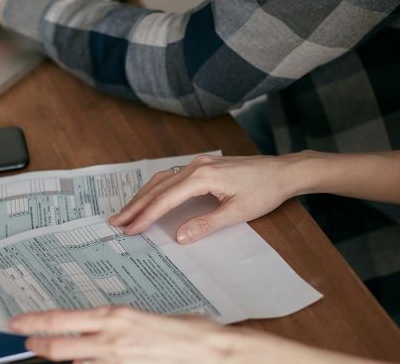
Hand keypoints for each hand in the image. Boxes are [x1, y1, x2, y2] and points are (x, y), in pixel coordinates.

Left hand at [9, 306, 233, 363]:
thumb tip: (98, 328)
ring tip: (49, 349)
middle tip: (25, 340)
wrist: (204, 350)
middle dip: (36, 344)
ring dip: (58, 356)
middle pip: (59, 346)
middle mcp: (111, 339)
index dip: (34, 323)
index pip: (62, 321)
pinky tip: (81, 361)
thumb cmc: (181, 328)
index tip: (17, 323)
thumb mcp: (141, 317)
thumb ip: (116, 324)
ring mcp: (116, 359)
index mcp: (114, 317)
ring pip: (73, 360)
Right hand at [109, 154, 307, 243]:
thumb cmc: (264, 190)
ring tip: (126, 212)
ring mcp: (198, 163)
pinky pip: (172, 177)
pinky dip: (156, 189)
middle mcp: (195, 165)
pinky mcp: (203, 166)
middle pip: (157, 187)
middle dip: (136, 205)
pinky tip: (150, 198)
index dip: (146, 215)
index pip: (166, 198)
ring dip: (143, 196)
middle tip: (117, 222)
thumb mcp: (237, 212)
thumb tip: (179, 236)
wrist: (282, 172)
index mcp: (202, 176)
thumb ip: (206, 224)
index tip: (131, 229)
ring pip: (162, 179)